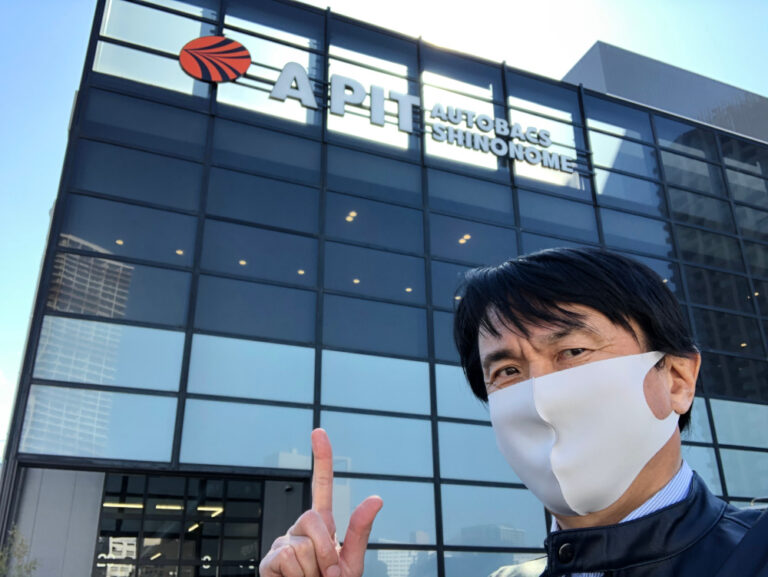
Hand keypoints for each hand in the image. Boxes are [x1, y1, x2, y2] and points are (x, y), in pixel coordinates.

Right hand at [259, 428, 383, 576]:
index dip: (321, 458)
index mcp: (323, 527)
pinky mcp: (269, 562)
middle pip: (313, 518)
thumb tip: (376, 498)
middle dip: (326, 550)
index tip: (319, 431)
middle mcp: (300, 529)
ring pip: (301, 544)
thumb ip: (360, 531)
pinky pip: (287, 558)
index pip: (322, 486)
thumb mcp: (352, 563)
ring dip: (313, 572)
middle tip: (328, 575)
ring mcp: (283, 543)